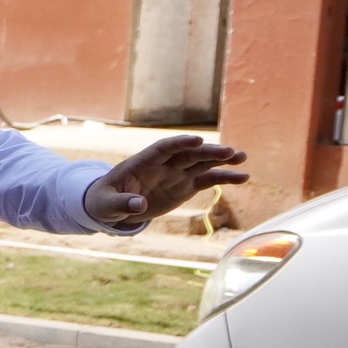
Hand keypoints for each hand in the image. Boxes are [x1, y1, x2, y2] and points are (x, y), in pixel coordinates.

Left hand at [86, 134, 248, 227]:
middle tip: (230, 152)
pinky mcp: (186, 186)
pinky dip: (224, 178)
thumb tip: (137, 205)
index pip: (163, 148)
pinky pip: (207, 180)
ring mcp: (176, 174)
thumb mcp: (106, 205)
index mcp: (141, 162)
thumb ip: (121, 203)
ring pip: (202, 163)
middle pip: (188, 154)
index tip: (197, 140)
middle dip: (208, 152)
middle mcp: (163, 165)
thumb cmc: (104, 201)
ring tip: (242, 157)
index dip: (179, 143)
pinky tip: (243, 178)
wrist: (112, 207)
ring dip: (221, 160)